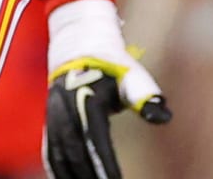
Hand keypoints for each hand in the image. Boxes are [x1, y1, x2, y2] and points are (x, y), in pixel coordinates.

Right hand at [45, 0, 170, 178]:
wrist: (77, 47)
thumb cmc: (111, 65)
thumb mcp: (131, 75)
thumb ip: (146, 95)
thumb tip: (164, 116)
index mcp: (87, 99)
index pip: (95, 140)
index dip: (104, 165)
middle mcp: (66, 110)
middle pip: (76, 153)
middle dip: (89, 176)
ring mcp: (54, 117)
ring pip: (60, 156)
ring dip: (73, 177)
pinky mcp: (49, 124)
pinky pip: (51, 153)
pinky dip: (59, 171)